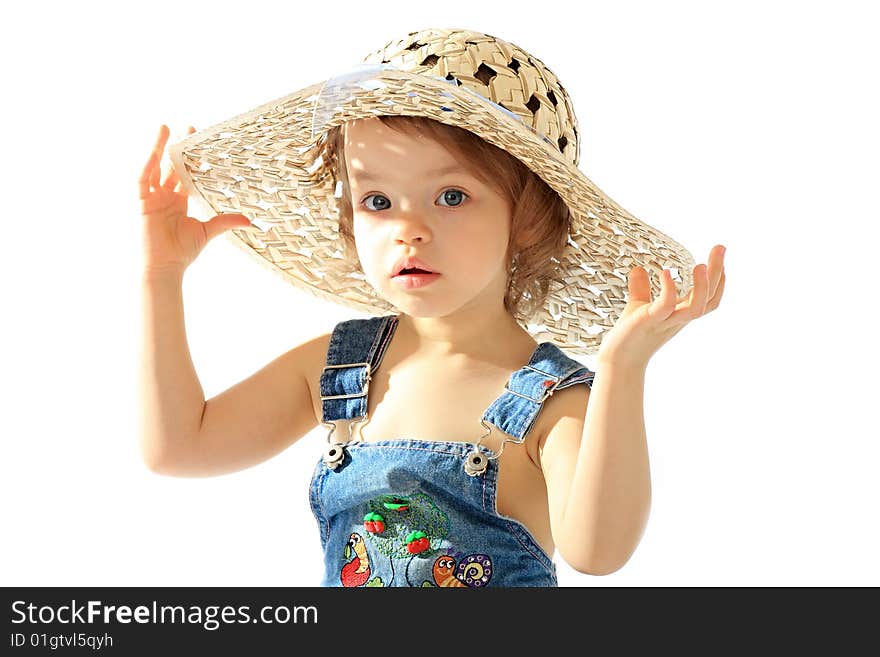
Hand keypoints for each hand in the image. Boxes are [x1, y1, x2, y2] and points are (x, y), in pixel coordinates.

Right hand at [138, 124, 251, 274]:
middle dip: (177, 147)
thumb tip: (249, 220)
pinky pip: (143, 179)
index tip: (200, 143)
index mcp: (179, 202)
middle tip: (188, 128)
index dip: (191, 159)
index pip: (185, 174)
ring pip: (154, 167)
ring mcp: (152, 198)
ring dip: (158, 148)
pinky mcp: (142, 203)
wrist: (166, 267)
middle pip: (170, 166)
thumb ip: (225, 221)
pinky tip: (154, 151)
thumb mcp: (208, 231)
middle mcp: (165, 197)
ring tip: (165, 128)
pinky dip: (148, 164)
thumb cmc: (183, 252)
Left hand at [596, 245, 726, 368]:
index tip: (719, 255)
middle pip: (708, 299)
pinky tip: (666, 272)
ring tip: (700, 264)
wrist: (616, 360)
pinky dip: (668, 290)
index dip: (718, 279)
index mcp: (680, 314)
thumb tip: (639, 268)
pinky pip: (664, 307)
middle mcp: (678, 319)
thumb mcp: (639, 307)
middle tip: (720, 247)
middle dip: (717, 274)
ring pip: (695, 308)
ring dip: (701, 286)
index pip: (709, 298)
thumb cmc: (629, 335)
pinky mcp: (648, 322)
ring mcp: (665, 322)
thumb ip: (642, 289)